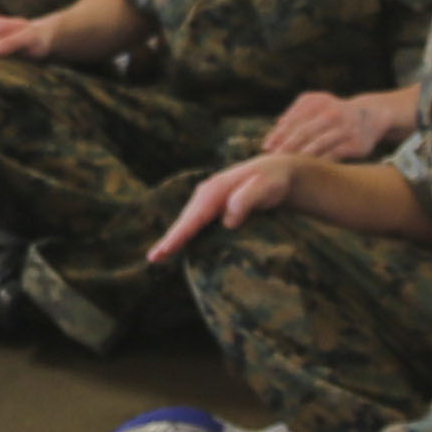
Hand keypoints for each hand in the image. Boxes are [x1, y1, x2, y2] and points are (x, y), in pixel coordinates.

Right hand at [147, 152, 308, 260]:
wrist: (278, 173)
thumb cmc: (273, 182)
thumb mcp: (266, 188)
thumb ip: (246, 200)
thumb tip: (228, 221)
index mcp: (215, 190)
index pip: (194, 217)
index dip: (179, 235)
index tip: (165, 249)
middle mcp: (206, 193)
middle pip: (185, 220)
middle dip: (169, 239)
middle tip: (153, 258)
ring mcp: (208, 199)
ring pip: (188, 221)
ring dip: (174, 237)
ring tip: (159, 255)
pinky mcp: (212, 206)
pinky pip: (195, 222)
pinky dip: (184, 234)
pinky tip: (178, 246)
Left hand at [256, 90, 387, 164]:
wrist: (370, 116)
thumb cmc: (333, 113)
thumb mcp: (316, 104)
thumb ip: (296, 113)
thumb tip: (277, 126)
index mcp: (317, 101)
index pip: (292, 119)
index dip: (278, 134)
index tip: (267, 147)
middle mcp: (331, 112)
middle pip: (303, 131)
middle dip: (286, 147)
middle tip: (274, 160)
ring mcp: (344, 127)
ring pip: (318, 144)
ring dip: (301, 157)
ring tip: (289, 166)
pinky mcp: (355, 143)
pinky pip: (334, 155)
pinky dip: (320, 163)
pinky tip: (309, 171)